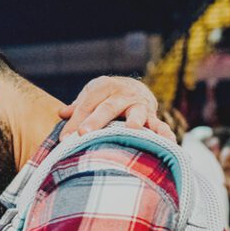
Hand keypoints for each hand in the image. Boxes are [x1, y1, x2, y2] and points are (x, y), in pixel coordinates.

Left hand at [59, 76, 174, 141]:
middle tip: (83, 134)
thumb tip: (61, 113)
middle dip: (96, 121)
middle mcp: (123, 94)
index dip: (74, 121)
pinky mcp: (152, 116)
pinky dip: (164, 134)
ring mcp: (140, 105)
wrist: (132, 87)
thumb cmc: (104, 97)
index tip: (64, 138)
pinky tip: (168, 143)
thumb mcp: (90, 96)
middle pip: (108, 107)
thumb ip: (78, 107)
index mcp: (104, 87)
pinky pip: (160, 125)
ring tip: (132, 129)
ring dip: (135, 120)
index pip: (87, 105)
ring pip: (137, 112)